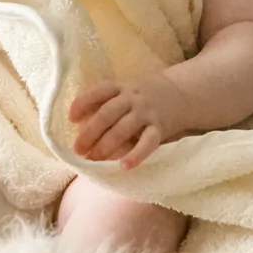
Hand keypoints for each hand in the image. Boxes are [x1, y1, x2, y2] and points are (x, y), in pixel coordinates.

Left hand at [69, 74, 184, 169]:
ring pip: (123, 129)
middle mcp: (132, 98)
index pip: (99, 91)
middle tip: (78, 149)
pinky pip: (147, 143)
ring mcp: (146, 113)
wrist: (181, 93)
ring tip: (93, 159)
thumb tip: (79, 121)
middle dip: (90, 132)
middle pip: (107, 113)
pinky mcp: (160, 128)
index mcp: (121, 86)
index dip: (83, 103)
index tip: (71, 118)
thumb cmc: (144, 94)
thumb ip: (106, 100)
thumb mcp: (126, 88)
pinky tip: (124, 166)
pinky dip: (136, 155)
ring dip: (106, 145)